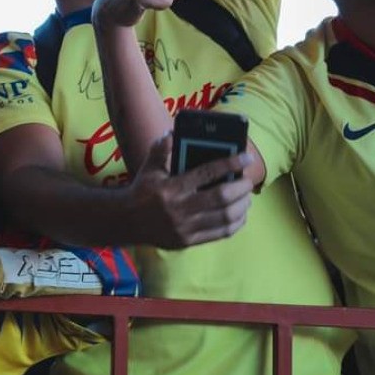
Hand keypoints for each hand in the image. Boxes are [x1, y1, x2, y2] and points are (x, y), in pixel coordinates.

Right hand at [126, 135, 253, 248]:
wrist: (127, 220)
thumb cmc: (142, 190)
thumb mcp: (149, 167)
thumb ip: (161, 149)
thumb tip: (174, 133)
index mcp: (170, 188)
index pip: (206, 173)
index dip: (230, 164)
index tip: (246, 158)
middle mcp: (178, 208)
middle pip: (221, 198)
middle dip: (241, 188)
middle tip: (247, 180)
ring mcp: (184, 227)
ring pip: (225, 217)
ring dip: (242, 206)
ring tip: (246, 196)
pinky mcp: (188, 241)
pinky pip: (220, 233)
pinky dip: (236, 223)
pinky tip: (240, 214)